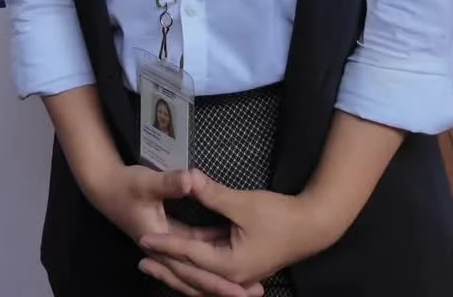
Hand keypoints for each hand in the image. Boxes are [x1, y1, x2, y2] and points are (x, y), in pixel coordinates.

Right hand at [88, 164, 264, 296]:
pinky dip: (208, 266)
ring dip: (218, 280)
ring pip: (195, 274)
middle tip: (256, 293)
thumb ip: (170, 182)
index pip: (194, 270)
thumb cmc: (126, 185)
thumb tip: (192, 179)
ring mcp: (165, 251)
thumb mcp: (148, 182)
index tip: (242, 290)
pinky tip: (225, 260)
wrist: (104, 187)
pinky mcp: (169, 242)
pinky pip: (192, 261)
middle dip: (225, 288)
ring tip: (246, 287)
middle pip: (197, 280)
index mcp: (162, 245)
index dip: (219, 281)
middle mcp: (164, 255)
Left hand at [138, 170, 334, 292]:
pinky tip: (183, 252)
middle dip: (166, 266)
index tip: (143, 240)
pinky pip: (211, 269)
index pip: (188, 254)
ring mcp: (237, 274)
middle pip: (191, 274)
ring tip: (155, 260)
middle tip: (141, 259)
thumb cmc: (279, 217)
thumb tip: (188, 176)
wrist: (312, 227)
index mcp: (228, 265)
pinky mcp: (242, 266)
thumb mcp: (243, 203)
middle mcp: (230, 276)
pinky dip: (195, 262)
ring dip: (178, 266)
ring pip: (200, 274)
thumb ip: (212, 193)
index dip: (165, 245)